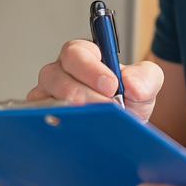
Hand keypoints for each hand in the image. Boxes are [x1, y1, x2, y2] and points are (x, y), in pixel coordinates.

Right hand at [27, 39, 164, 121]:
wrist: (121, 130)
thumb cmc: (127, 102)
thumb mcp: (144, 86)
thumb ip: (146, 78)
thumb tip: (132, 83)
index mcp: (83, 55)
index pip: (76, 52)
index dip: (91, 68)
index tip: (111, 85)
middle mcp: (60, 72)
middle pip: (56, 75)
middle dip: (84, 93)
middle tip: (106, 106)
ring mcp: (47, 95)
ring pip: (46, 99)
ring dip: (72, 112)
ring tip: (96, 122)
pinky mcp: (41, 117)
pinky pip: (39, 120)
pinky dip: (59, 126)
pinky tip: (79, 133)